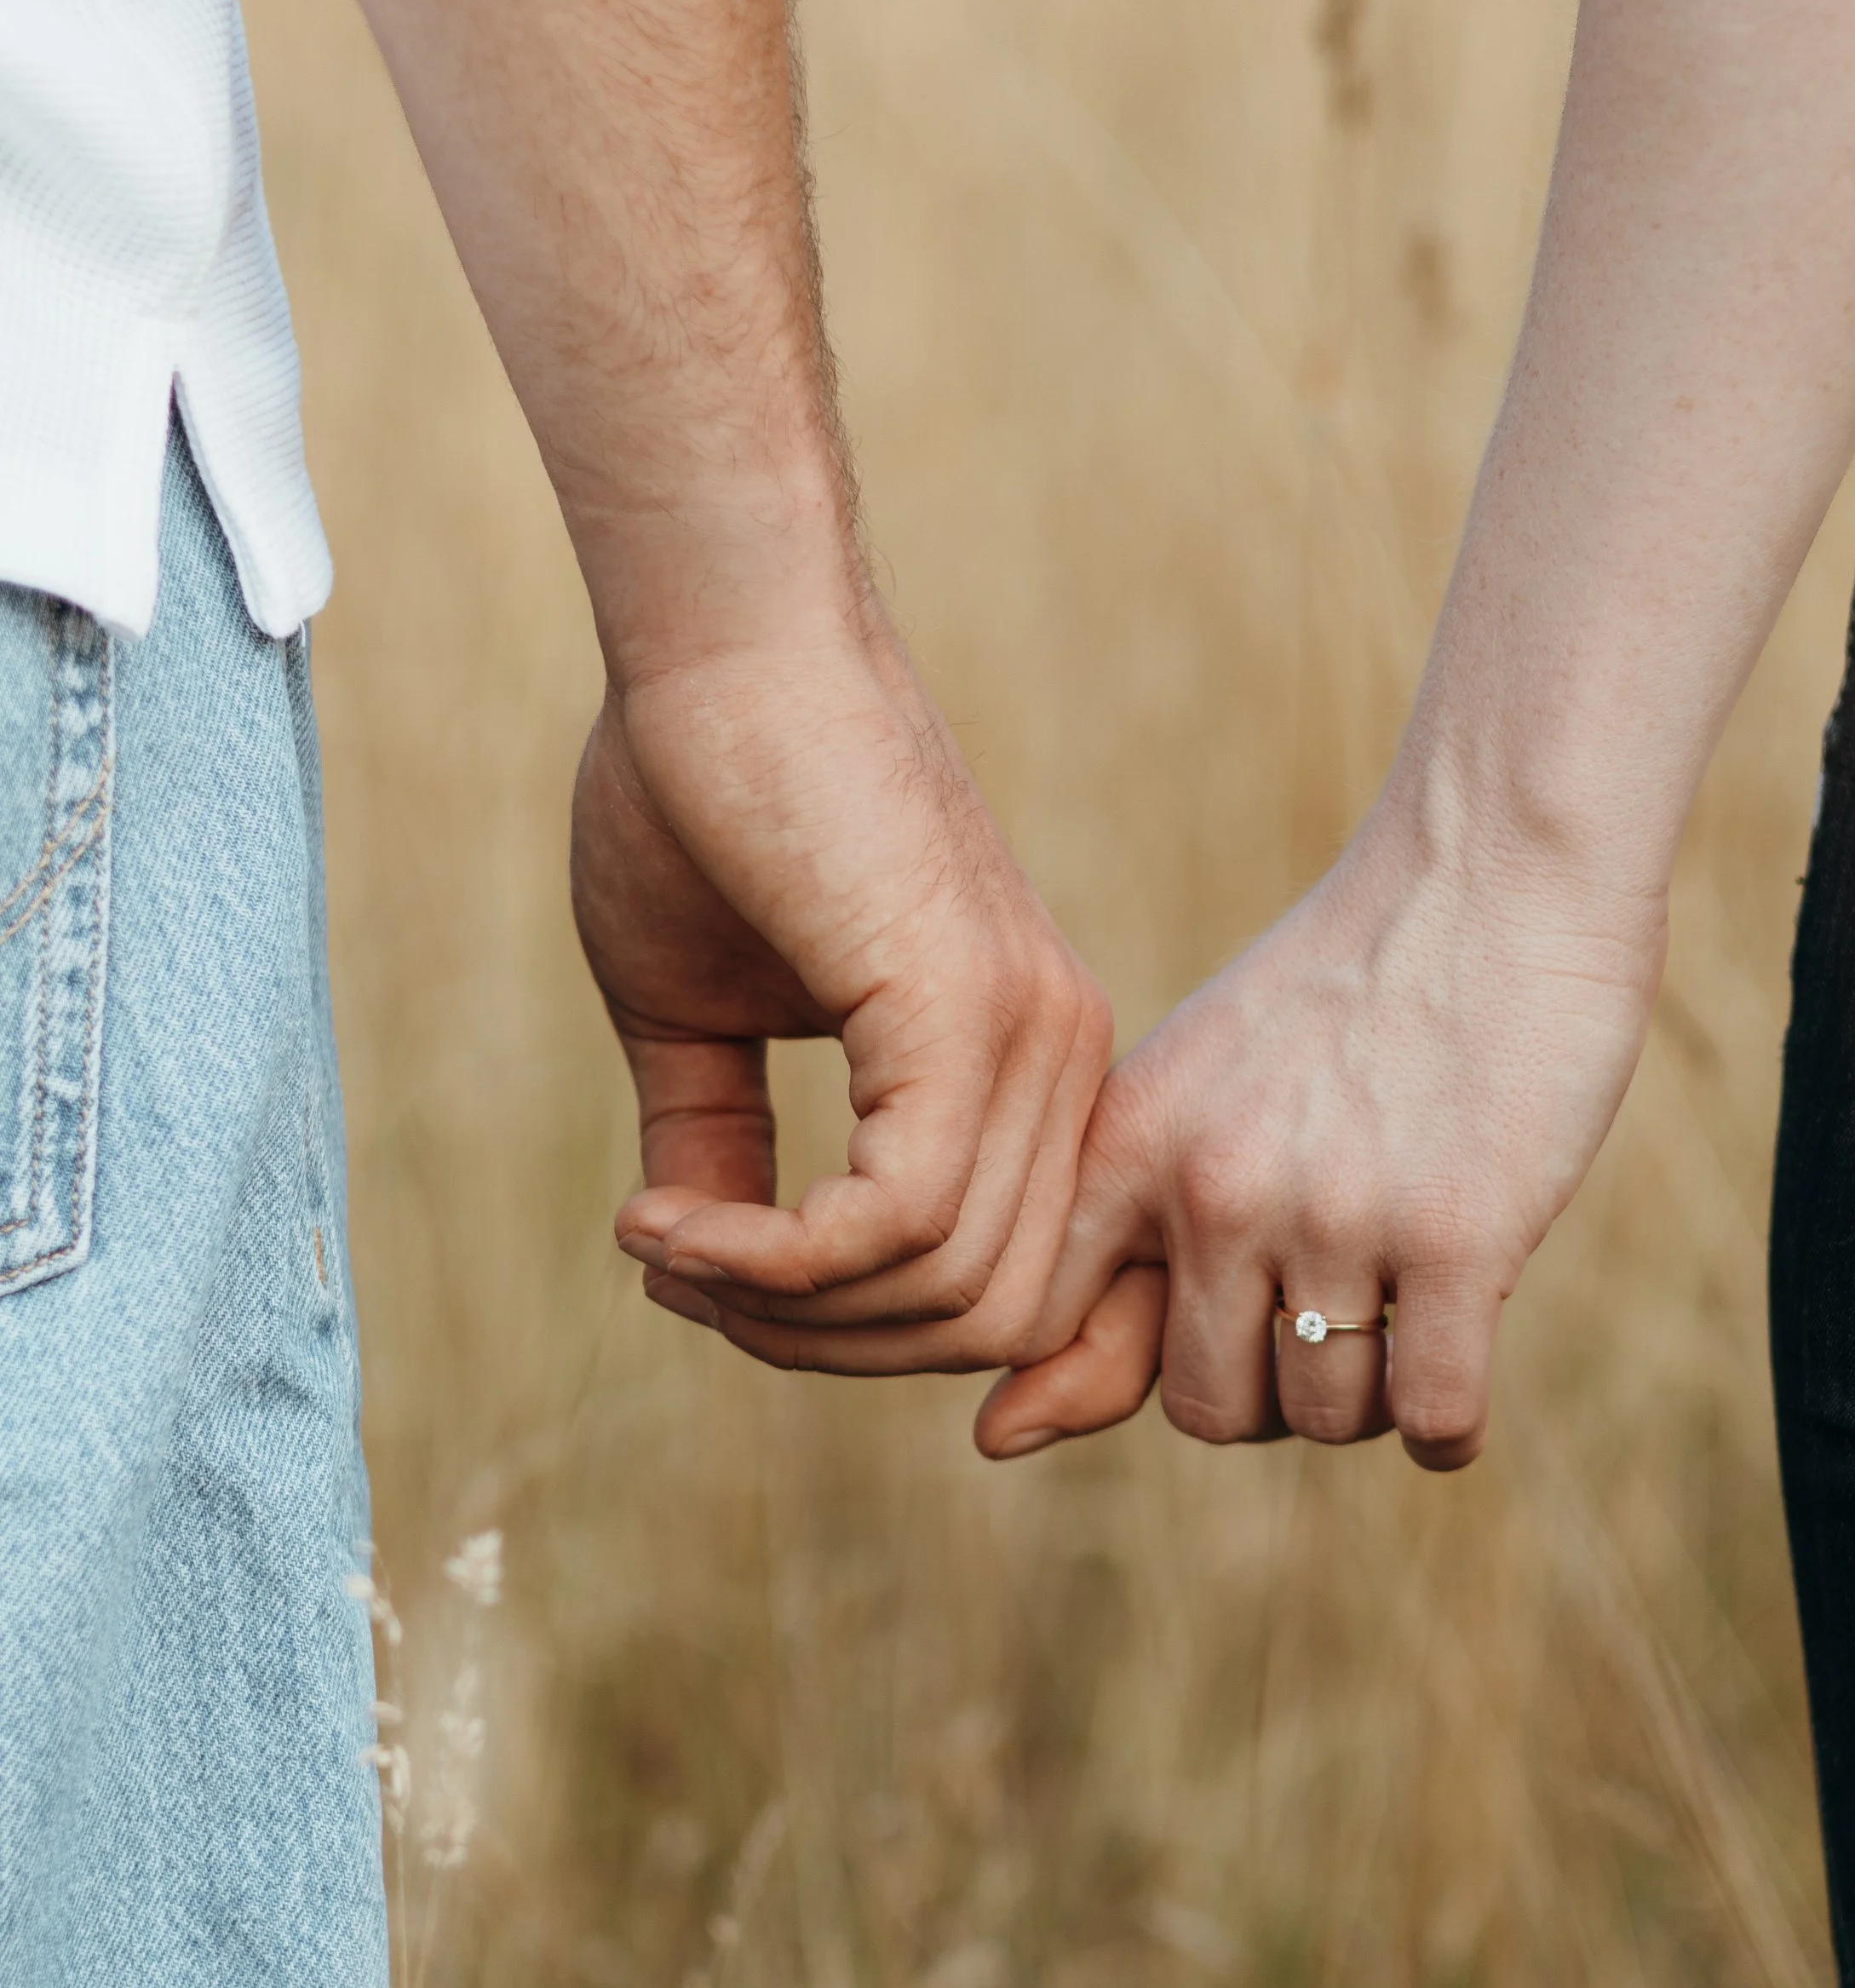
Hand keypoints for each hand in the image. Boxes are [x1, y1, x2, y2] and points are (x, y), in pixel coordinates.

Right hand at [571, 613, 1111, 1354]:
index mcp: (1022, 1063)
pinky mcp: (968, 1014)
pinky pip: (898, 1226)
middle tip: (681, 1282)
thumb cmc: (696, 794)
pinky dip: (775, 1261)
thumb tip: (706, 1274)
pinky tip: (675, 1225)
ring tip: (663, 1244)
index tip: (704, 1282)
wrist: (710, 641)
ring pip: (948, 1295)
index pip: (997, 1288)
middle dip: (822, 1346)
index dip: (852, 1334)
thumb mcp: (700, 1017)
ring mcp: (1030, 1038)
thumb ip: (728, 1151)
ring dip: (782, 1309)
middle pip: (990, 1323)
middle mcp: (1058, 1059)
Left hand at [971, 774, 1665, 1468]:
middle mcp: (1214, 1187)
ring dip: (1371, 1401)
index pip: (1064, 1342)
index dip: (1126, 1369)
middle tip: (1332, 1318)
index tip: (1210, 1314)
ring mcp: (1333, 1213)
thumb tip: (990, 1444)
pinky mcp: (1456, 1235)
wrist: (1498, 867)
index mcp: (1131, 1146)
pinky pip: (1432, 1416)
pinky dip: (1448, 1428)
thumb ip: (1113, 1252)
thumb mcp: (1197, 1092)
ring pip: (1325, 1420)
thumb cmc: (1350, 997)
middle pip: (1209, 1410)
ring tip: (1406, 1312)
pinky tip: (1457, 1370)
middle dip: (1270, 1392)